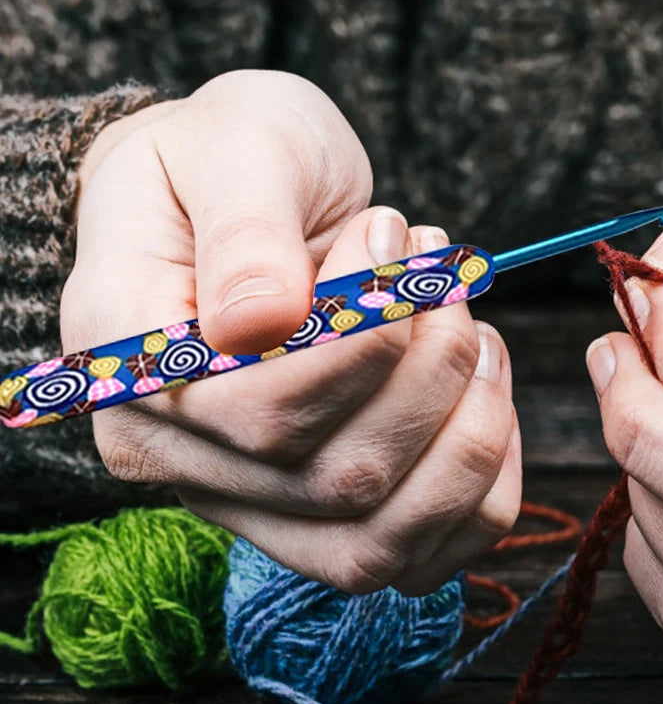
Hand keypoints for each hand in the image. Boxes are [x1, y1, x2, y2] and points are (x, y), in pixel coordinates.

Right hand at [62, 70, 520, 594]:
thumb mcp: (235, 146)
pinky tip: (486, 393)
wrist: (255, 198)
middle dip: (431, 372)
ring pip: (383, 542)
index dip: (363, 343)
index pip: (261, 412)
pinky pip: (423, 557)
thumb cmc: (236, 160)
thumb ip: (245, 231)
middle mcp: (185, 463)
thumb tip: (260, 324)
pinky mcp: (327, 523)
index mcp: (136, 370)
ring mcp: (258, 507)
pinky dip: (483, 485)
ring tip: (468, 325)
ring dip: (468, 432)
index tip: (393, 238)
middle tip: (441, 273)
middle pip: (339, 481)